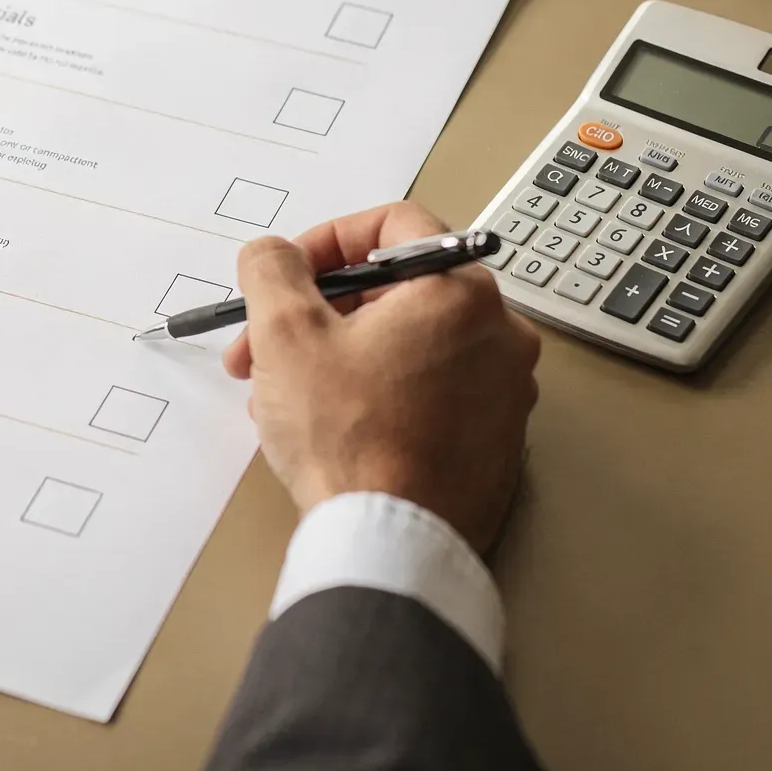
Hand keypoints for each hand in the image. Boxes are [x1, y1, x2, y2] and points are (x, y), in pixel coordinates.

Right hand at [225, 202, 539, 554]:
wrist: (392, 544)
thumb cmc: (348, 439)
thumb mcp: (285, 335)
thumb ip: (273, 270)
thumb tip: (273, 253)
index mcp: (461, 292)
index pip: (394, 226)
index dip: (326, 239)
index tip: (290, 273)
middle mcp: (501, 335)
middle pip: (398, 290)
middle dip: (320, 312)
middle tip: (266, 345)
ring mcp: (505, 393)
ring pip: (410, 345)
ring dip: (342, 355)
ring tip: (286, 395)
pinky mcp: (496, 443)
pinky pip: (432, 393)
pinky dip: (381, 394)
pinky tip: (333, 428)